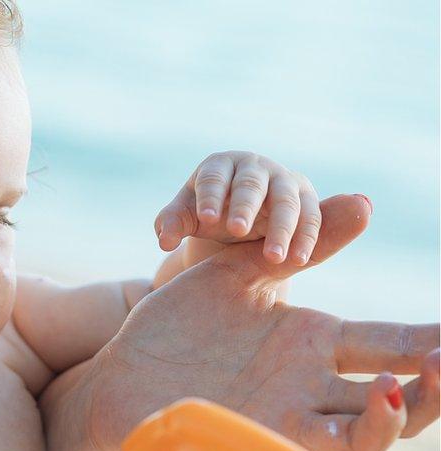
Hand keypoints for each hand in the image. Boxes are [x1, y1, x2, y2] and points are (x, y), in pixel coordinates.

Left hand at [92, 194, 438, 450]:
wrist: (122, 367)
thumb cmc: (179, 320)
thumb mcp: (240, 271)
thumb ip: (302, 244)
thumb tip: (365, 201)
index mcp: (312, 339)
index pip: (390, 343)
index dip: (429, 340)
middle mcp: (309, 384)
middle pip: (393, 400)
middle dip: (431, 391)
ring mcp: (284, 417)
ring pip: (362, 439)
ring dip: (390, 424)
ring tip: (389, 392)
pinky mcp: (253, 443)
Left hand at [155, 151, 336, 265]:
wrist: (242, 214)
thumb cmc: (209, 211)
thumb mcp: (188, 216)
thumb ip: (173, 223)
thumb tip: (164, 241)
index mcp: (219, 165)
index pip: (213, 176)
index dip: (210, 195)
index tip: (205, 218)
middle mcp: (253, 167)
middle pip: (251, 184)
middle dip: (244, 206)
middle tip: (236, 231)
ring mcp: (283, 180)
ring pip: (287, 200)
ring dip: (282, 228)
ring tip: (273, 258)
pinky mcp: (305, 197)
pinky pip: (311, 216)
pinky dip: (306, 237)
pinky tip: (297, 260)